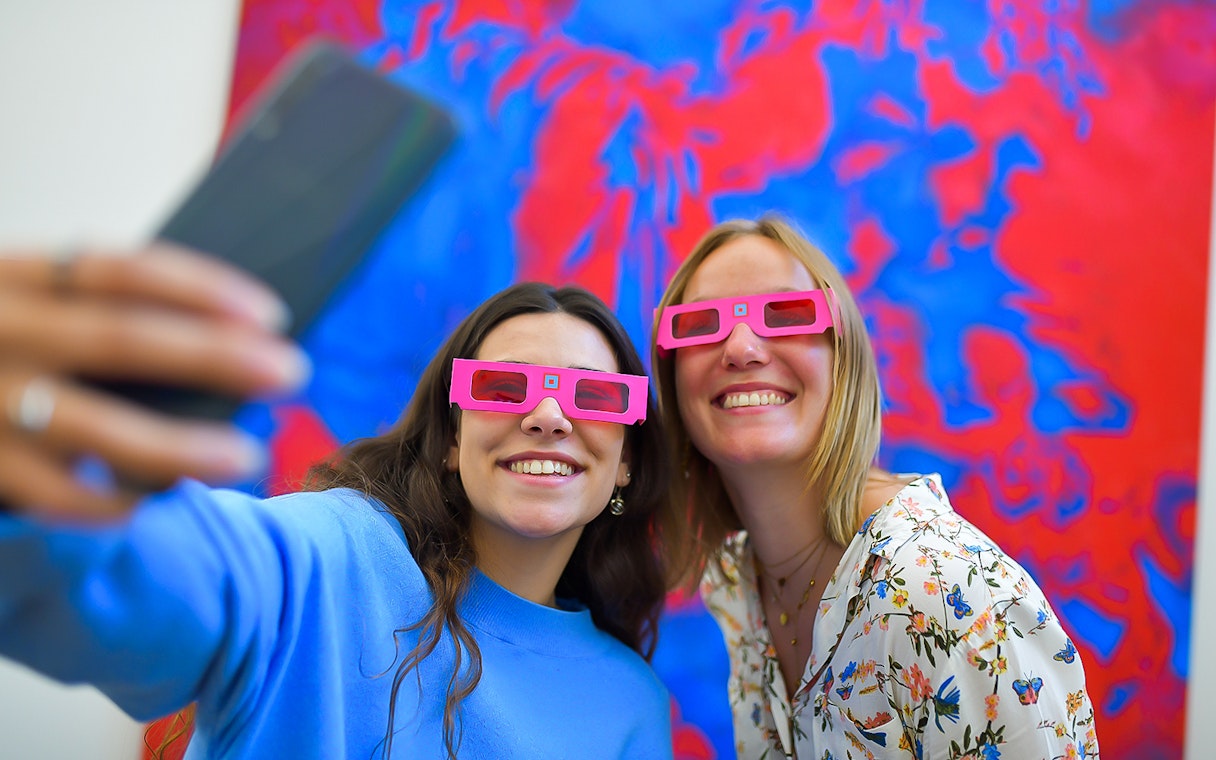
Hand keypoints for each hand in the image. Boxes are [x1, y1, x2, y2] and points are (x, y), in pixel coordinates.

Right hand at [0, 244, 309, 518]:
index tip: (272, 314)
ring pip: (92, 429)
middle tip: (292, 372)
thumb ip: (80, 315)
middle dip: (217, 357)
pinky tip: (154, 505)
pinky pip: (48, 493)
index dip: (203, 289)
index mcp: (9, 278)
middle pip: (123, 340)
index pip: (120, 271)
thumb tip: (213, 340)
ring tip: (246, 457)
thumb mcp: (10, 308)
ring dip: (179, 447)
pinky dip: (105, 501)